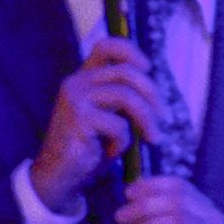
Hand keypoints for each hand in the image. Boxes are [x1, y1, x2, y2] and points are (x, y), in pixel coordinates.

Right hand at [26, 37, 165, 211]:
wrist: (60, 177)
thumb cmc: (89, 148)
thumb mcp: (110, 118)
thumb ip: (124, 100)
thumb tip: (156, 92)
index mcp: (84, 78)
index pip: (106, 46)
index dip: (131, 52)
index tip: (149, 68)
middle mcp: (77, 83)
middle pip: (127, 72)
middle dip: (152, 95)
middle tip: (162, 119)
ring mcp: (76, 99)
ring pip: (126, 96)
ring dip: (146, 120)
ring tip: (152, 138)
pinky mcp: (79, 119)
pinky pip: (118, 125)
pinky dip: (123, 142)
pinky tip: (112, 153)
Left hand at [116, 174, 223, 223]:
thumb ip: (158, 216)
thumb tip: (130, 200)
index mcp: (205, 207)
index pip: (180, 185)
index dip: (152, 185)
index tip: (128, 193)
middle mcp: (213, 218)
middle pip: (177, 201)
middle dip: (144, 206)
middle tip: (120, 216)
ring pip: (176, 220)